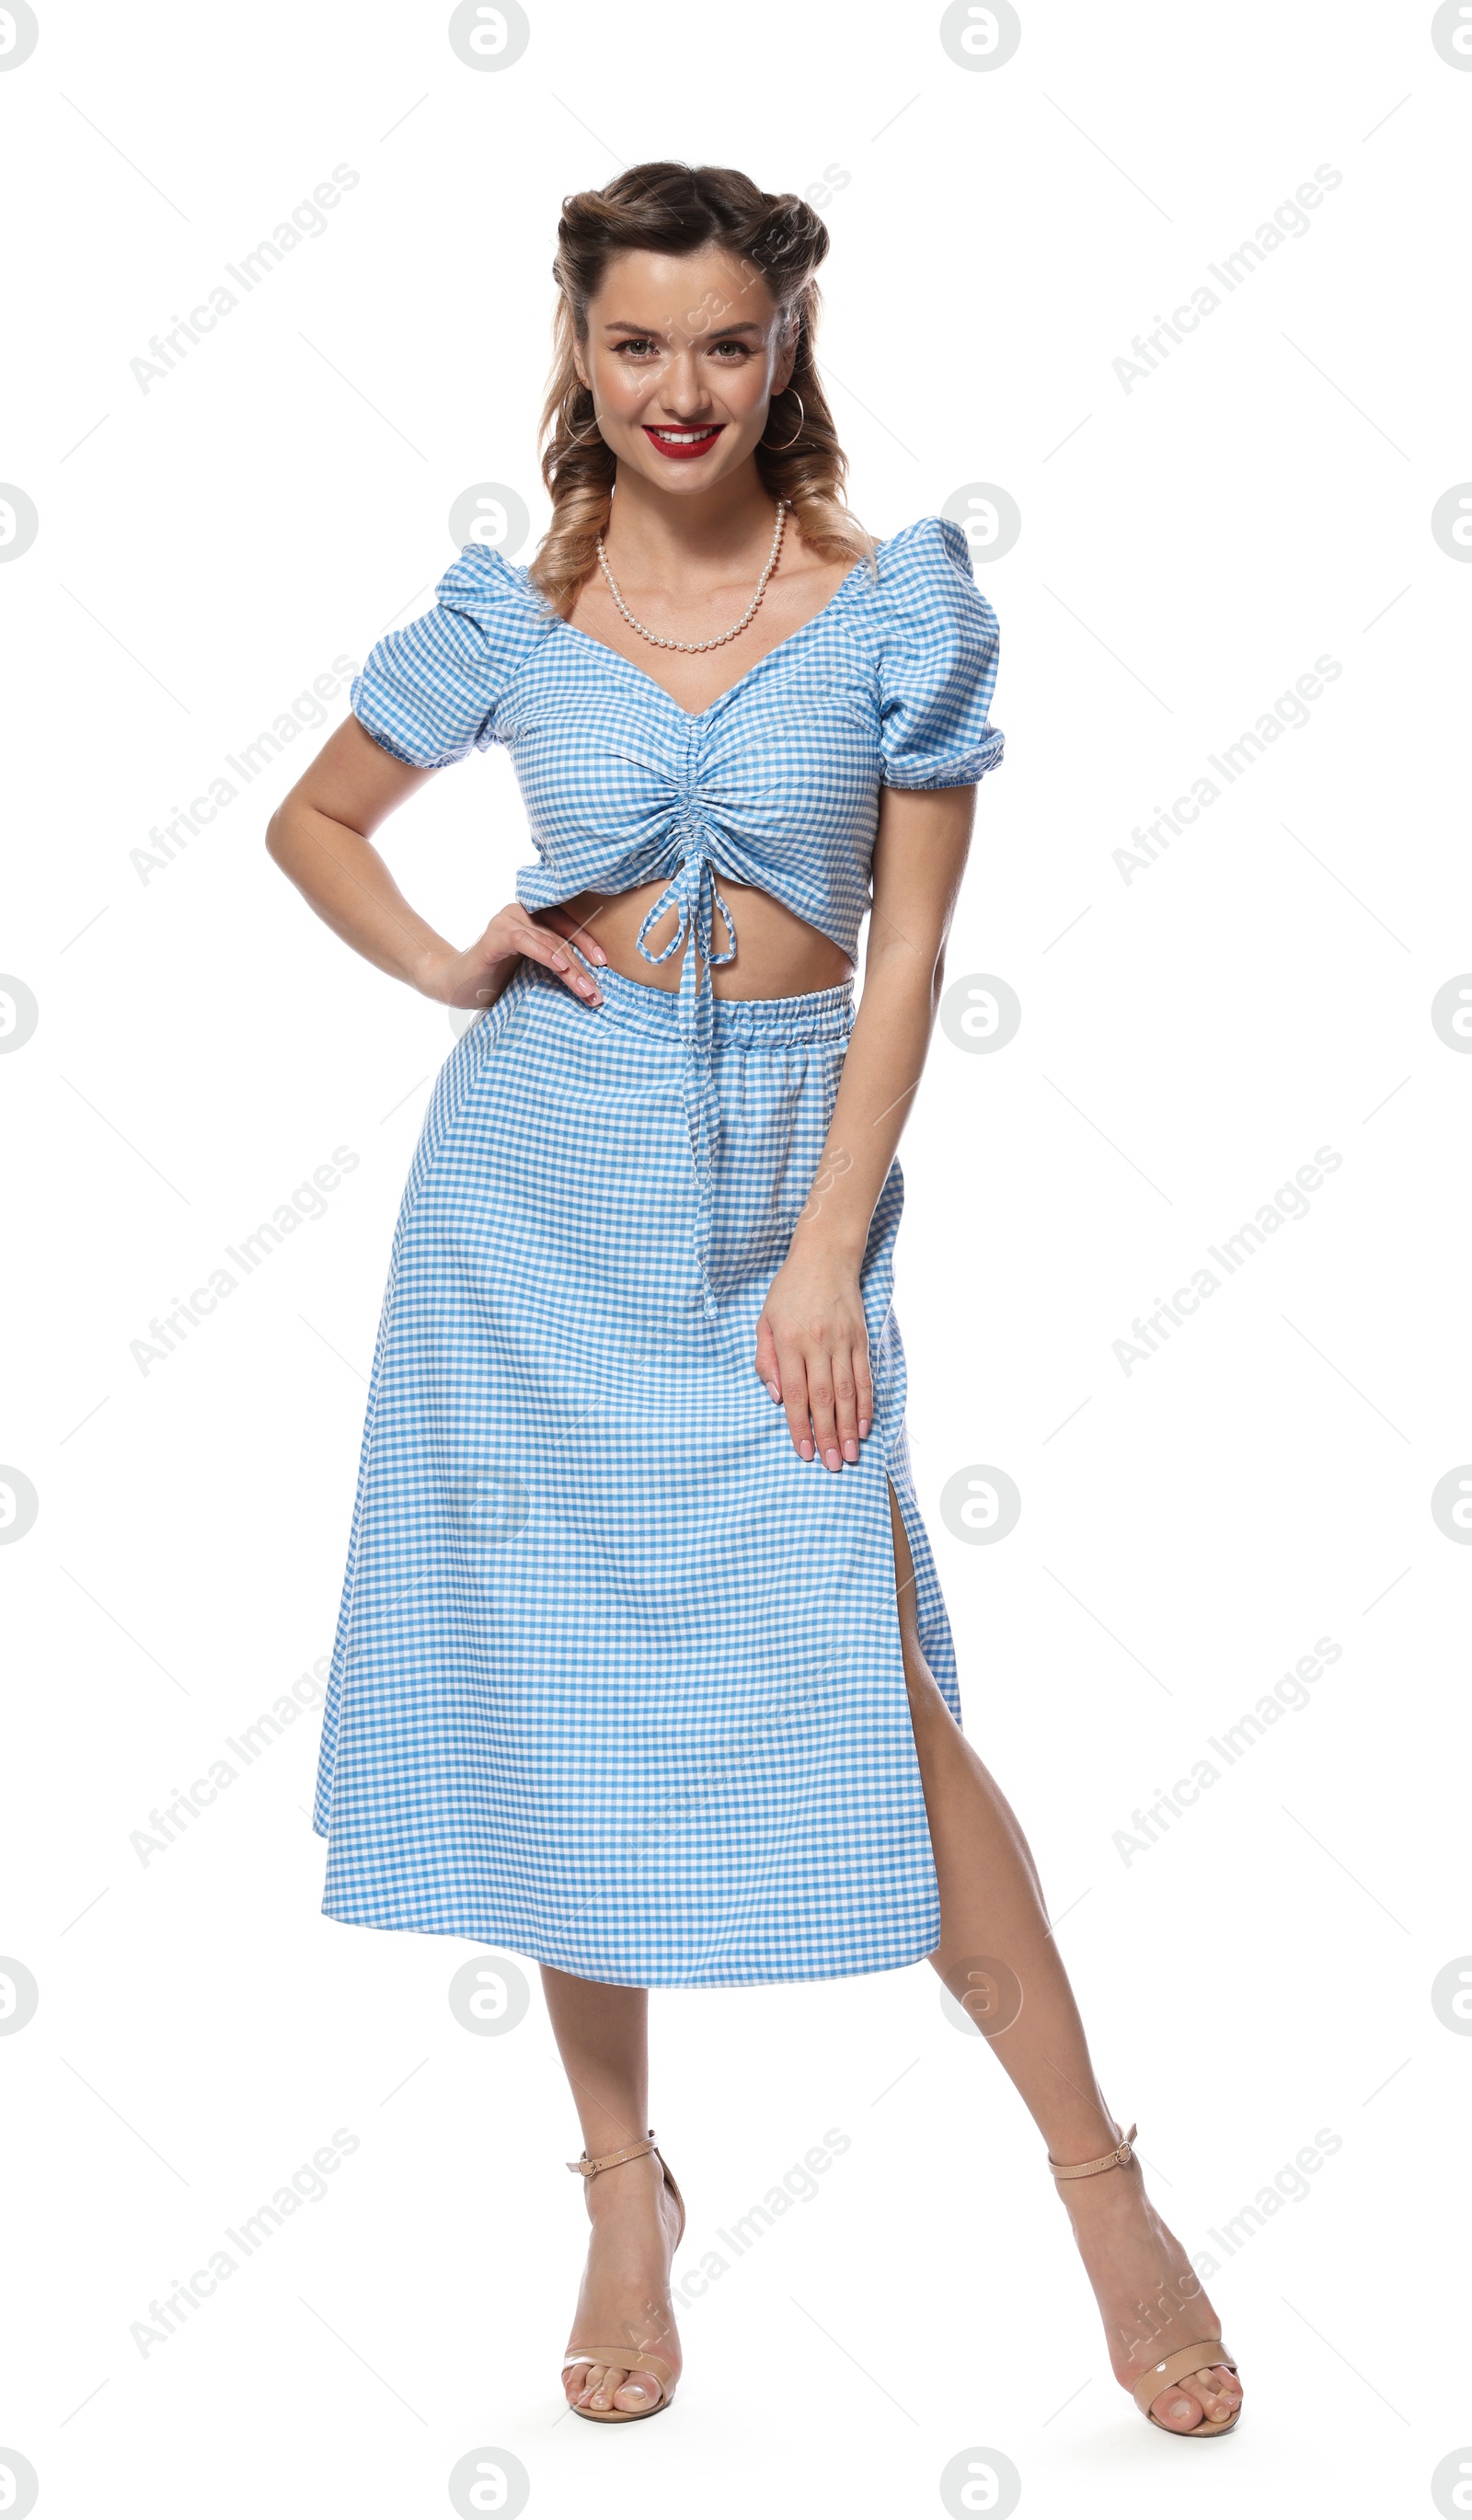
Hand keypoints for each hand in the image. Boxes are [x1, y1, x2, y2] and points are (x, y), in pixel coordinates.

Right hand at [418, 901, 606, 1011]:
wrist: (456, 986)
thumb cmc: (497, 979)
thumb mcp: (532, 970)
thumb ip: (555, 962)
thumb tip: (593, 978)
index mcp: (533, 916)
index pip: (567, 925)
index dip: (588, 943)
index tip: (605, 965)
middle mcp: (521, 912)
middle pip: (561, 938)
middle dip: (582, 967)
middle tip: (597, 993)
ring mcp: (507, 921)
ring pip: (549, 942)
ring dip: (570, 969)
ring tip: (585, 991)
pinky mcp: (495, 935)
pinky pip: (525, 941)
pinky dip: (545, 954)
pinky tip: (561, 968)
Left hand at [755, 1245, 873, 1470]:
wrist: (825, 1257)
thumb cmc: (789, 1290)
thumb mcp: (764, 1320)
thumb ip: (766, 1360)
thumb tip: (774, 1398)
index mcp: (790, 1341)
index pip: (793, 1392)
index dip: (799, 1425)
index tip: (803, 1451)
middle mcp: (818, 1343)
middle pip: (823, 1398)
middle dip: (828, 1435)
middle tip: (832, 1465)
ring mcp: (843, 1342)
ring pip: (847, 1392)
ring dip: (849, 1427)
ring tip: (850, 1454)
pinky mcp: (860, 1339)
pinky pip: (863, 1377)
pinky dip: (865, 1403)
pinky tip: (864, 1425)